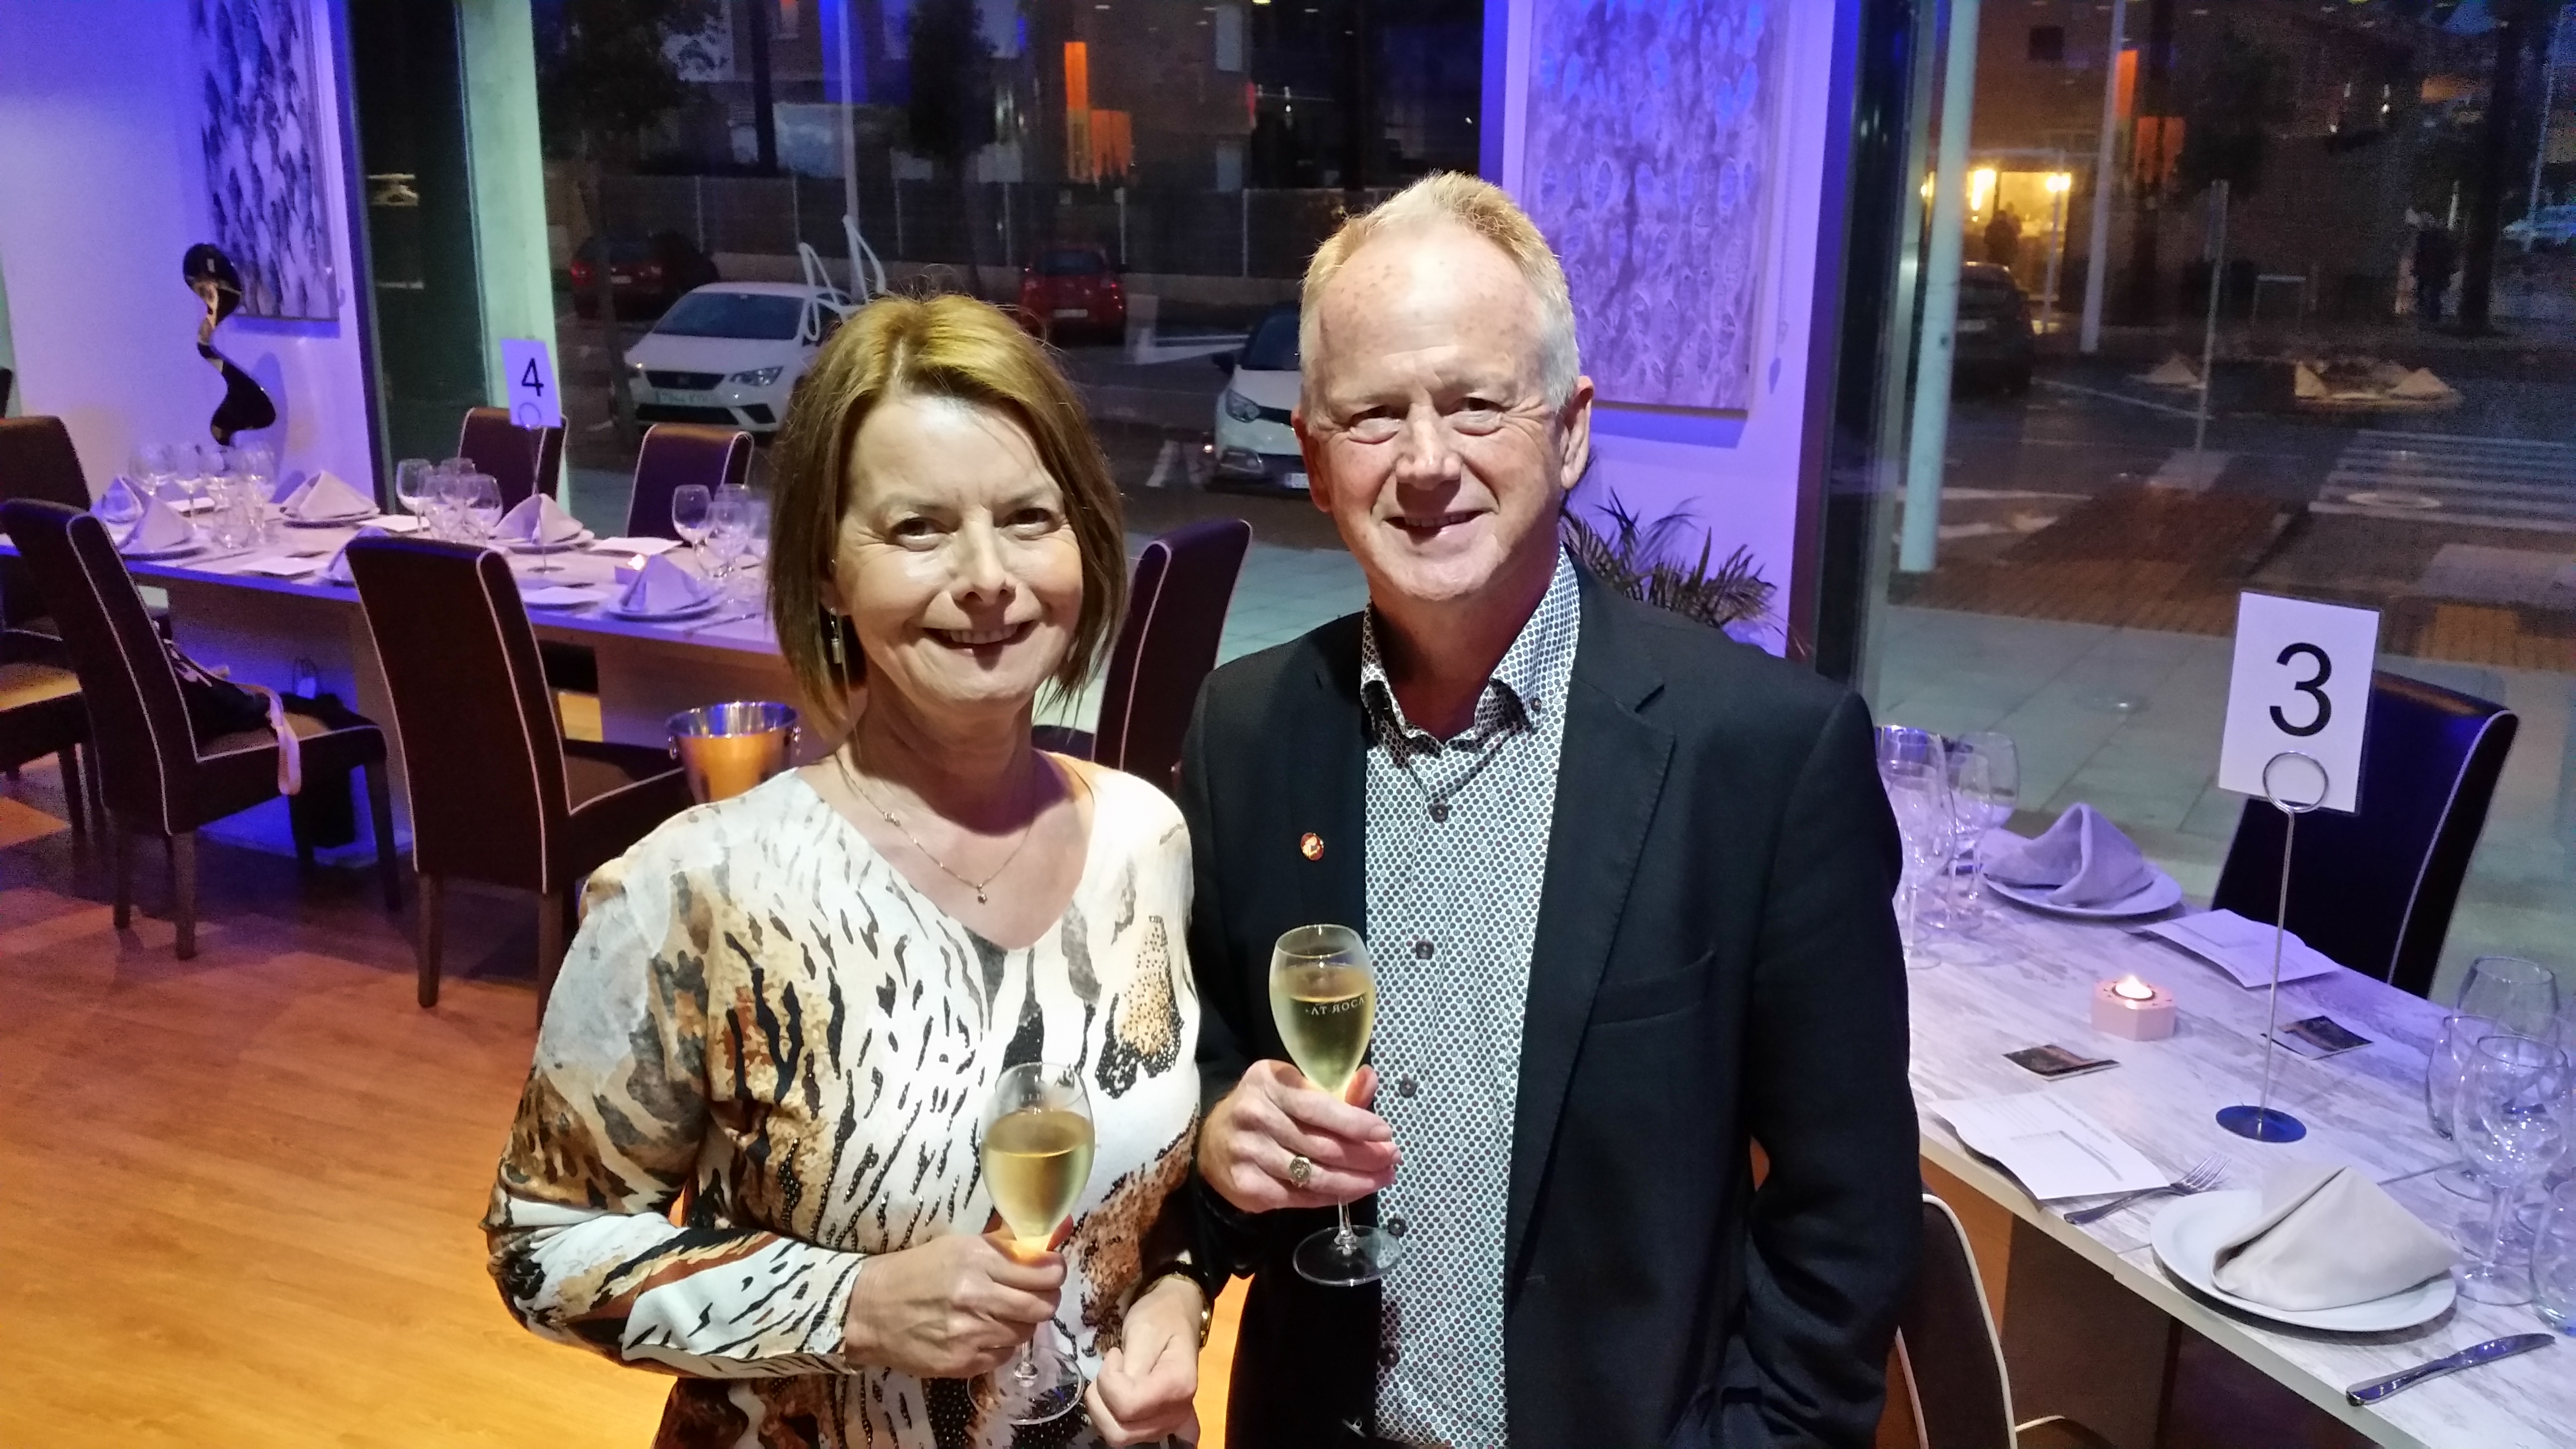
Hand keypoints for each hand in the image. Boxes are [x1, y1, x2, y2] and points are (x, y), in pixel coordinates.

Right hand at [841, 1227, 1065, 1379]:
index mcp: (977, 1259)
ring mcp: (970, 1333)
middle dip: (1046, 1300)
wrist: (868, 1310)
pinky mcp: (962, 1363)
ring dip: (1022, 1323)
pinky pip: (1004, 1356)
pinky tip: (984, 1333)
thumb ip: (1003, 1246)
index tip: (1052, 1272)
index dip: (1055, 1273)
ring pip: (1026, 1333)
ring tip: (1003, 1314)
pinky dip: (1001, 1345)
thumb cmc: (914, 1271)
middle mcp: (977, 1295)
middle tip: (1036, 1295)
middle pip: (1043, 1306)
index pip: (1044, 1272)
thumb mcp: (957, 1246)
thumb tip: (1049, 1238)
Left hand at [1085, 1275, 1202, 1444]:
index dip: (1109, 1381)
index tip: (1115, 1355)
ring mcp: (1169, 1426)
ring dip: (1103, 1409)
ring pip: (1118, 1438)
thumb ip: (1132, 1365)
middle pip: (1120, 1431)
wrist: (1177, 1315)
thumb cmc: (1160, 1317)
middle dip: (1101, 1399)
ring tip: (1114, 1380)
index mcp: (1179, 1386)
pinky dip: (1112, 1420)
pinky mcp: (1159, 1428)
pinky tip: (1118, 1398)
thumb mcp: (1142, 1330)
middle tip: (1110, 1369)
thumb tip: (1119, 1393)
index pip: (1127, 1406)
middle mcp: (1177, 1414)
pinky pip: (1125, 1437)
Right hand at [1199, 1059, 1398, 1213]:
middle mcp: (1255, 1116)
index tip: (1386, 1133)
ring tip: (1381, 1178)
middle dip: (1364, 1156)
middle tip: (1392, 1160)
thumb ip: (1335, 1091)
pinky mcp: (1248, 1186)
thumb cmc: (1264, 1108)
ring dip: (1355, 1181)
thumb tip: (1371, 1079)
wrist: (1212, 1141)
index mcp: (1269, 1082)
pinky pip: (1300, 1197)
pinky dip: (1330, 1197)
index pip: (1319, 1107)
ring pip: (1314, 1175)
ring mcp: (1249, 1153)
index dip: (1356, 1123)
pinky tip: (1351, 1191)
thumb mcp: (1293, 1088)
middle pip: (1321, 1145)